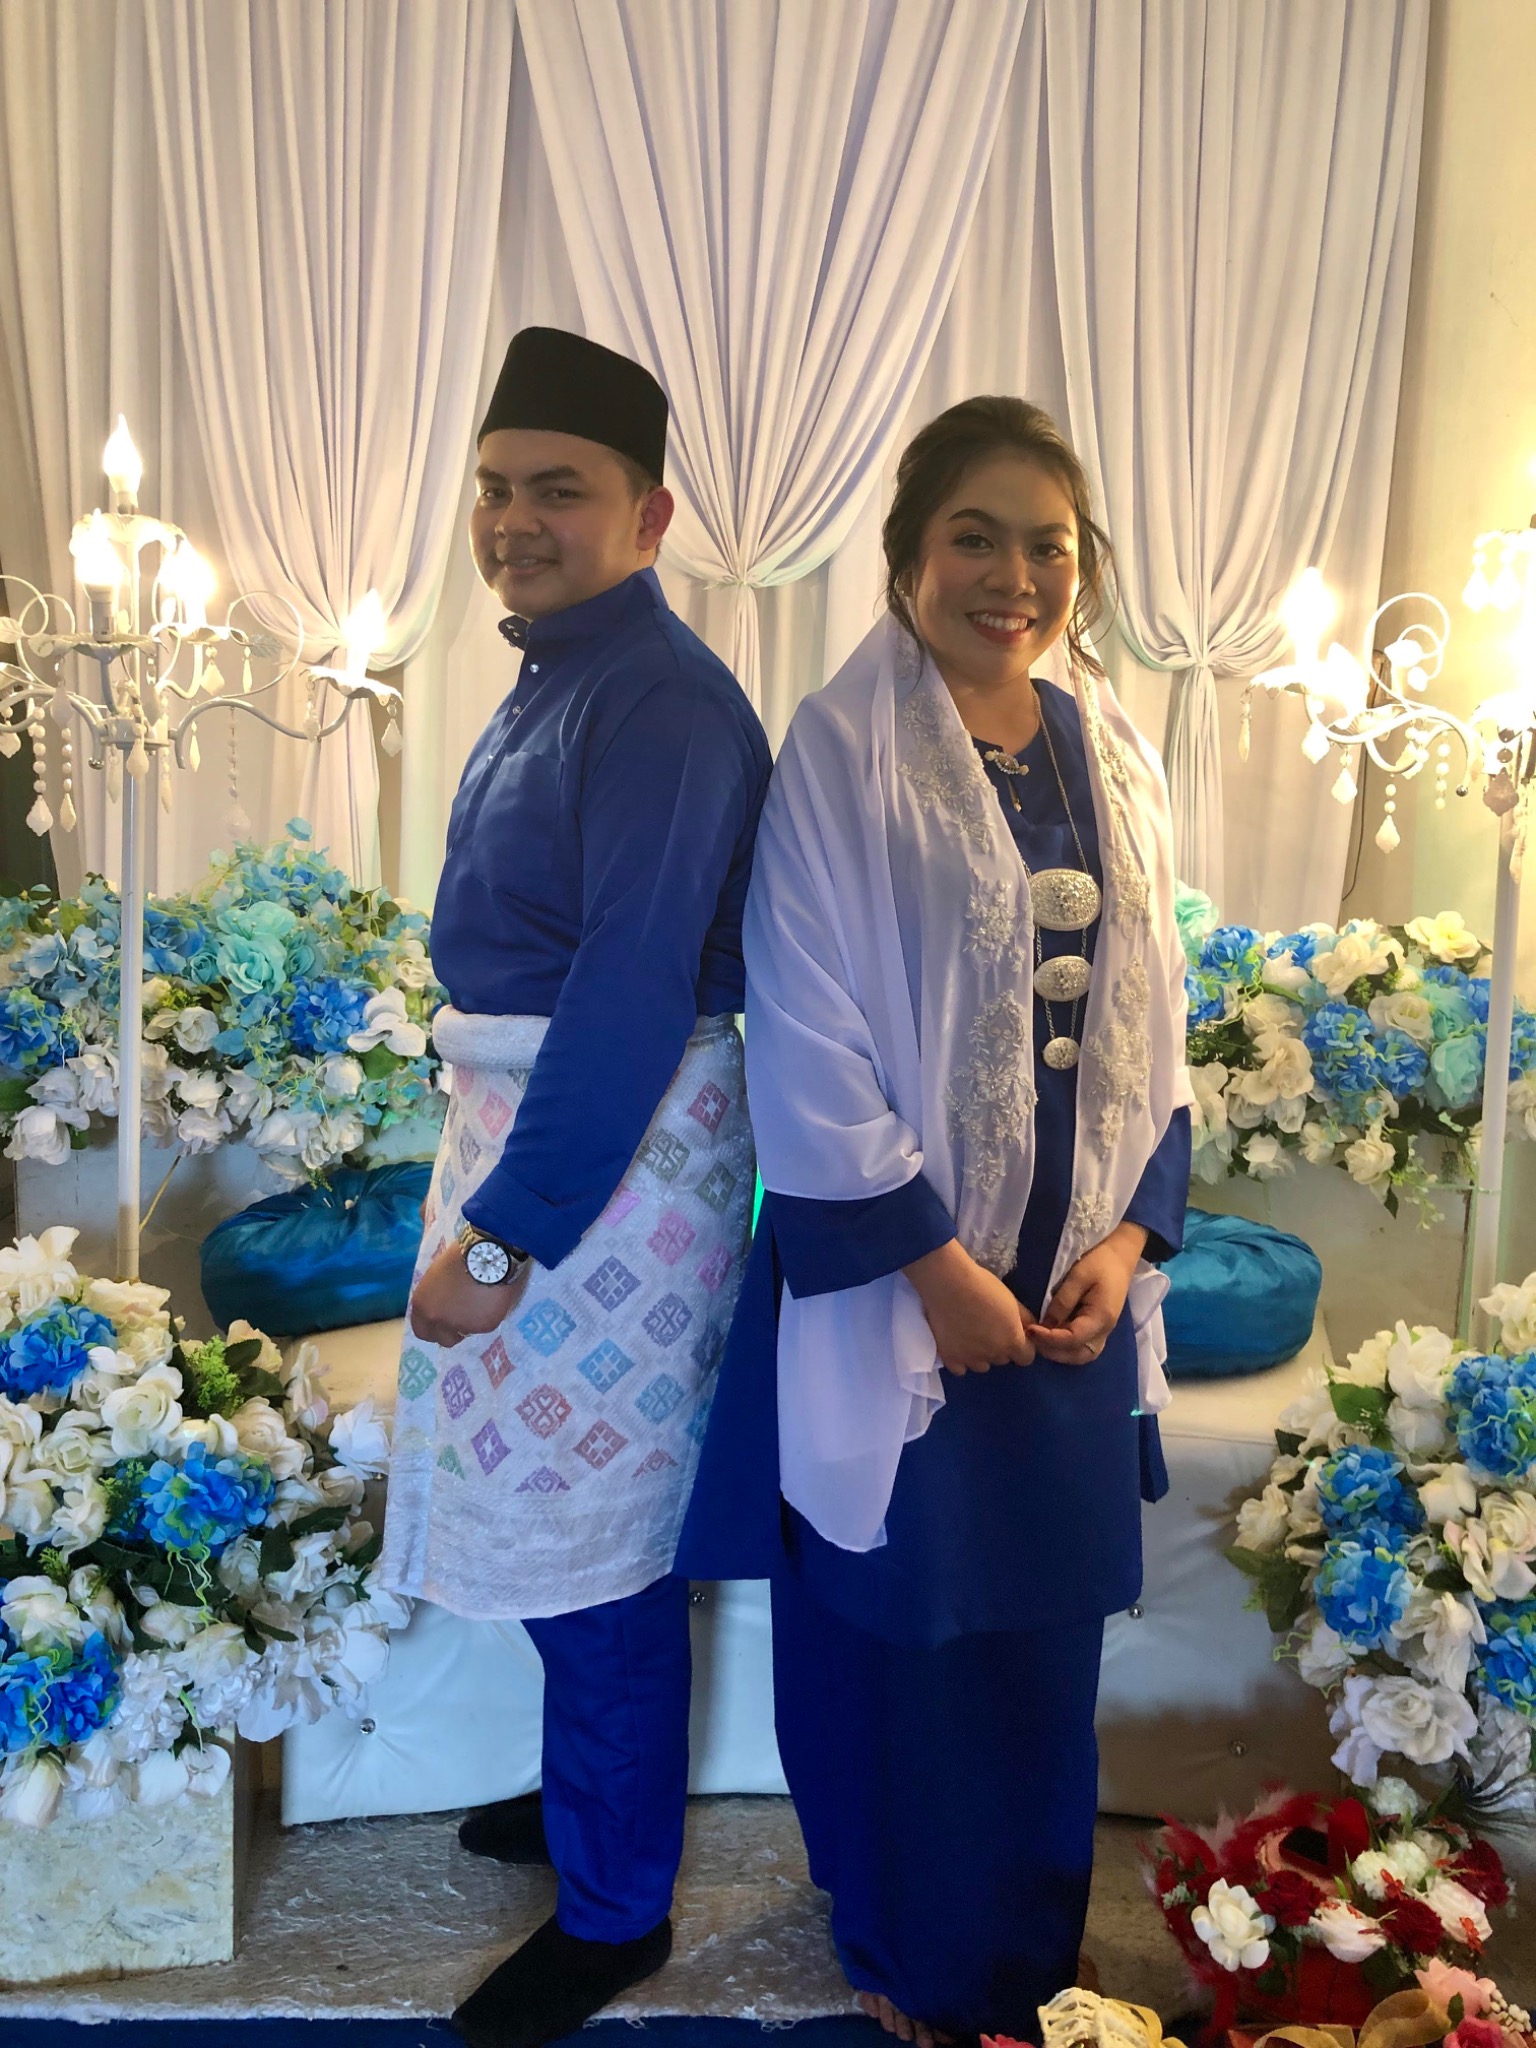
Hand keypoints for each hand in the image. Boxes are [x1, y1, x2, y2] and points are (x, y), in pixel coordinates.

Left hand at [408, 1243, 528, 1346]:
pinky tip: (492, 1299)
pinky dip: (488, 1316)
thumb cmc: (460, 1256)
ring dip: (471, 1323)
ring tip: (481, 1303)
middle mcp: (437, 1320)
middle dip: (452, 1332)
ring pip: (465, 1333)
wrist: (486, 1254)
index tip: (443, 1321)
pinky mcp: (483, 1327)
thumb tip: (443, 1305)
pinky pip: (485, 1326)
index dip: (434, 1327)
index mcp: (422, 1306)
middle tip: (463, 1318)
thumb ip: (436, 1297)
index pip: (422, 1330)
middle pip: (443, 1339)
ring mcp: (460, 1326)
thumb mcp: (436, 1277)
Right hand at [903, 1239, 1033, 1375]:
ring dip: (980, 1354)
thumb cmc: (983, 1286)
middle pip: (1003, 1359)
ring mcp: (971, 1359)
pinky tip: (957, 1344)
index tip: (1013, 1334)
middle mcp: (994, 1355)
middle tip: (987, 1327)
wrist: (949, 1282)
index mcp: (1012, 1341)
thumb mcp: (1011, 1300)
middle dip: (999, 1347)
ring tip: (970, 1334)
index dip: (1022, 1346)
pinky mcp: (950, 1358)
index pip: (1026, 1357)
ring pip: (982, 1365)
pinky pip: (960, 1369)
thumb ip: (1024, 1319)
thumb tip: (1030, 1330)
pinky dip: (961, 1360)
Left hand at [1027, 1221, 1146, 1364]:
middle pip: (1079, 1355)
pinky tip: (1052, 1337)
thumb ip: (1062, 1302)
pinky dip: (1067, 1348)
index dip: (1049, 1338)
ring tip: (1041, 1340)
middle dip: (1054, 1352)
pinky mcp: (1099, 1327)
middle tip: (1033, 1338)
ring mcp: (1104, 1331)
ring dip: (1060, 1353)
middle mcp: (1105, 1330)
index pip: (1073, 1339)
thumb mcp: (1078, 1277)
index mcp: (1101, 1317)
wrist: (1120, 1256)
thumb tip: (1045, 1324)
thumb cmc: (1100, 1262)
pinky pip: (1083, 1346)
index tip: (1030, 1329)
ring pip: (1082, 1355)